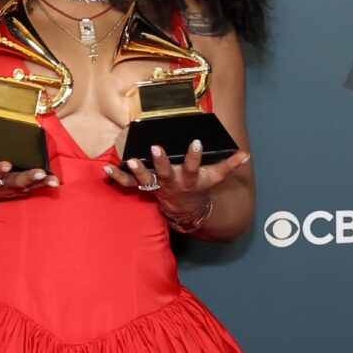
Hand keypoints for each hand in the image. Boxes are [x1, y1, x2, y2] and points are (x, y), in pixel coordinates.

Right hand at [0, 149, 59, 204]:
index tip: (4, 164)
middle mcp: (1, 185)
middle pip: (15, 181)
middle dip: (27, 177)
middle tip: (38, 172)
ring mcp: (12, 188)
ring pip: (28, 185)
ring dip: (40, 182)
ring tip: (52, 180)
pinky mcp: (19, 188)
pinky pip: (34, 187)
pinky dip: (44, 184)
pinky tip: (56, 181)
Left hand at [103, 138, 249, 215]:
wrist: (184, 209)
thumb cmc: (198, 188)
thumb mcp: (214, 178)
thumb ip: (228, 166)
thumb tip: (246, 156)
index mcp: (189, 180)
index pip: (194, 168)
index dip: (195, 157)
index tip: (196, 142)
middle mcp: (172, 184)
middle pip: (166, 173)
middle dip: (161, 162)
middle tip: (156, 148)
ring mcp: (156, 187)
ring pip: (146, 180)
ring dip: (138, 170)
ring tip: (130, 160)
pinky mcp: (144, 188)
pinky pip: (128, 184)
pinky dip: (117, 177)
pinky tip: (106, 168)